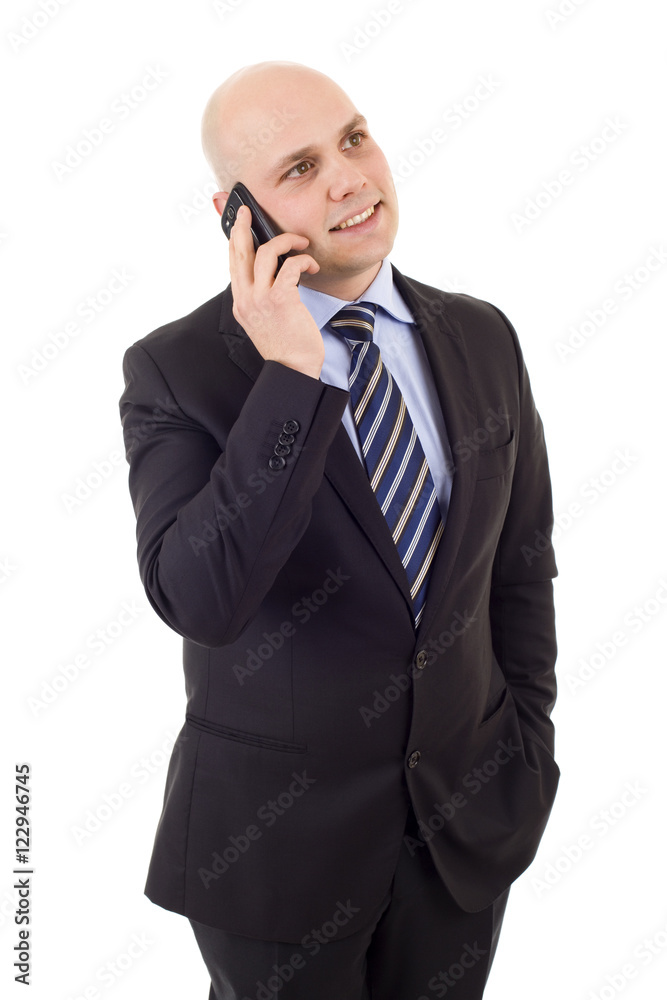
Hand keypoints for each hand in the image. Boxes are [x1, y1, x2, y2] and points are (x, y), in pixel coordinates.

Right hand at [229, 206, 324, 378]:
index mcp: (241, 303)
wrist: (293, 369)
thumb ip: (263, 297)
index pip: (233, 263)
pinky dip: (303, 261)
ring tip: (301, 244)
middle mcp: (245, 298)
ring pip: (265, 252)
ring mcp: (260, 298)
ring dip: (286, 241)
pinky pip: (290, 266)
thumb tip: (275, 273)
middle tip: (250, 211)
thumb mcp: (266, 320)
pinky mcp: (279, 299)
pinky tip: (312, 267)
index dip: (234, 239)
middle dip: (243, 226)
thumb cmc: (287, 346)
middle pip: (239, 251)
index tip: (237, 222)